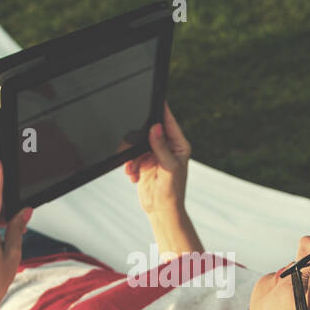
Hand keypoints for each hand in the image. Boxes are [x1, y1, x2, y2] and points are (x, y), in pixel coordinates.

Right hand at [124, 101, 190, 218]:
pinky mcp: (144, 162)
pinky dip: (130, 165)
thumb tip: (156, 127)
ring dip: (132, 157)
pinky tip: (133, 175)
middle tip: (134, 146)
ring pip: (137, 144)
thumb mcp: (168, 167)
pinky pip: (132, 156)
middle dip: (139, 139)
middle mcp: (167, 147)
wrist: (161, 211)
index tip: (155, 98)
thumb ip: (161, 147)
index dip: (162, 110)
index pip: (169, 122)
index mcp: (179, 145)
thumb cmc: (172, 192)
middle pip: (150, 130)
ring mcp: (154, 154)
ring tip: (133, 169)